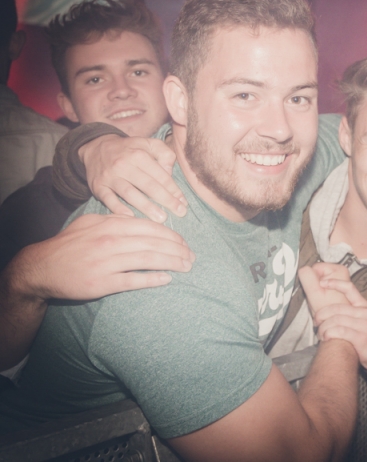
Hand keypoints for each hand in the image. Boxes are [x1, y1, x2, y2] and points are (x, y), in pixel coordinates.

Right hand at [12, 213, 193, 301]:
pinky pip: (134, 280)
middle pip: (154, 243)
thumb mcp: (90, 222)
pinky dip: (153, 279)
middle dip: (177, 249)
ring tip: (186, 266)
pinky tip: (166, 279)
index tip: (183, 242)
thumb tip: (138, 218)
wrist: (41, 268)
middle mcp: (111, 241)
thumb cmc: (69, 244)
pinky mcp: (102, 282)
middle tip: (191, 256)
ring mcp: (107, 262)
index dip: (171, 235)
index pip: (150, 228)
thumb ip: (115, 218)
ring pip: (148, 259)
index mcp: (111, 225)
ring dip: (172, 263)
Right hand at [81, 135, 186, 221]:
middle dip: (166, 200)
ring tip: (161, 219)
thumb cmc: (130, 150)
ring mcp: (110, 177)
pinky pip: (108, 199)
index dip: (173, 190)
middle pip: (148, 186)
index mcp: (139, 155)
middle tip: (179, 213)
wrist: (96, 148)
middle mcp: (123, 165)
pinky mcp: (98, 186)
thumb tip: (170, 171)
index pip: (160, 175)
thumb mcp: (148, 143)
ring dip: (146, 207)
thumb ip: (164, 153)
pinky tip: (131, 218)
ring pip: (130, 194)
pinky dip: (119, 209)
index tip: (183, 202)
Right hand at [297, 263, 350, 316]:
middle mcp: (341, 271)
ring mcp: (339, 279)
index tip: (317, 293)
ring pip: (317, 280)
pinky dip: (320, 293)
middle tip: (319, 297)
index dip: (311, 281)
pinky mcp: (336, 286)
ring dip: (316, 291)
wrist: (335, 323)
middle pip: (316, 273)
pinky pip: (321, 286)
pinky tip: (324, 301)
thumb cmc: (327, 310)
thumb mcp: (314, 292)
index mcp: (339, 269)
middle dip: (314, 286)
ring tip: (321, 300)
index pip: (314, 268)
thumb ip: (307, 276)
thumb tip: (303, 268)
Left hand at [315, 277, 366, 371]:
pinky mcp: (361, 337)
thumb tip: (327, 309)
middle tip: (316, 322)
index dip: (334, 283)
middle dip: (321, 314)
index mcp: (363, 306)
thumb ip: (349, 312)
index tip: (322, 282)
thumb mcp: (362, 319)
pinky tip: (326, 338)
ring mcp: (363, 324)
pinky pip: (339, 331)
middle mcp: (364, 312)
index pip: (349, 288)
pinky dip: (328, 334)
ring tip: (321, 334)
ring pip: (335, 320)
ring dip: (323, 328)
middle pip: (336, 308)